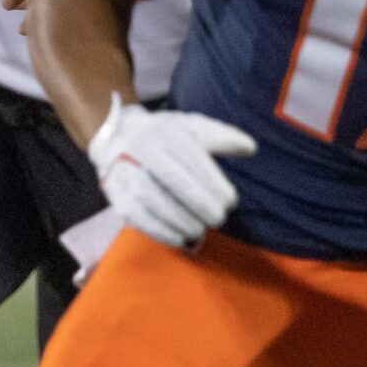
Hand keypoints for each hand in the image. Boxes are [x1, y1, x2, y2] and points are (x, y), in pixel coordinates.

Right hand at [88, 94, 249, 249]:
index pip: (189, 156)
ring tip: (200, 229)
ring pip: (152, 198)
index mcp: (162, 130)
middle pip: (171, 178)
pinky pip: (136, 217)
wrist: (116, 138)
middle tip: (218, 218)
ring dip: (181, 219)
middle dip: (199, 202)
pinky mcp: (115, 195)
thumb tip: (250, 148)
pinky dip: (160, 231)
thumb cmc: (164, 136)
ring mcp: (123, 171)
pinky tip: (179, 238)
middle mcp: (139, 148)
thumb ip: (222, 137)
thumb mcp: (191, 128)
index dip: (212, 182)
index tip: (231, 201)